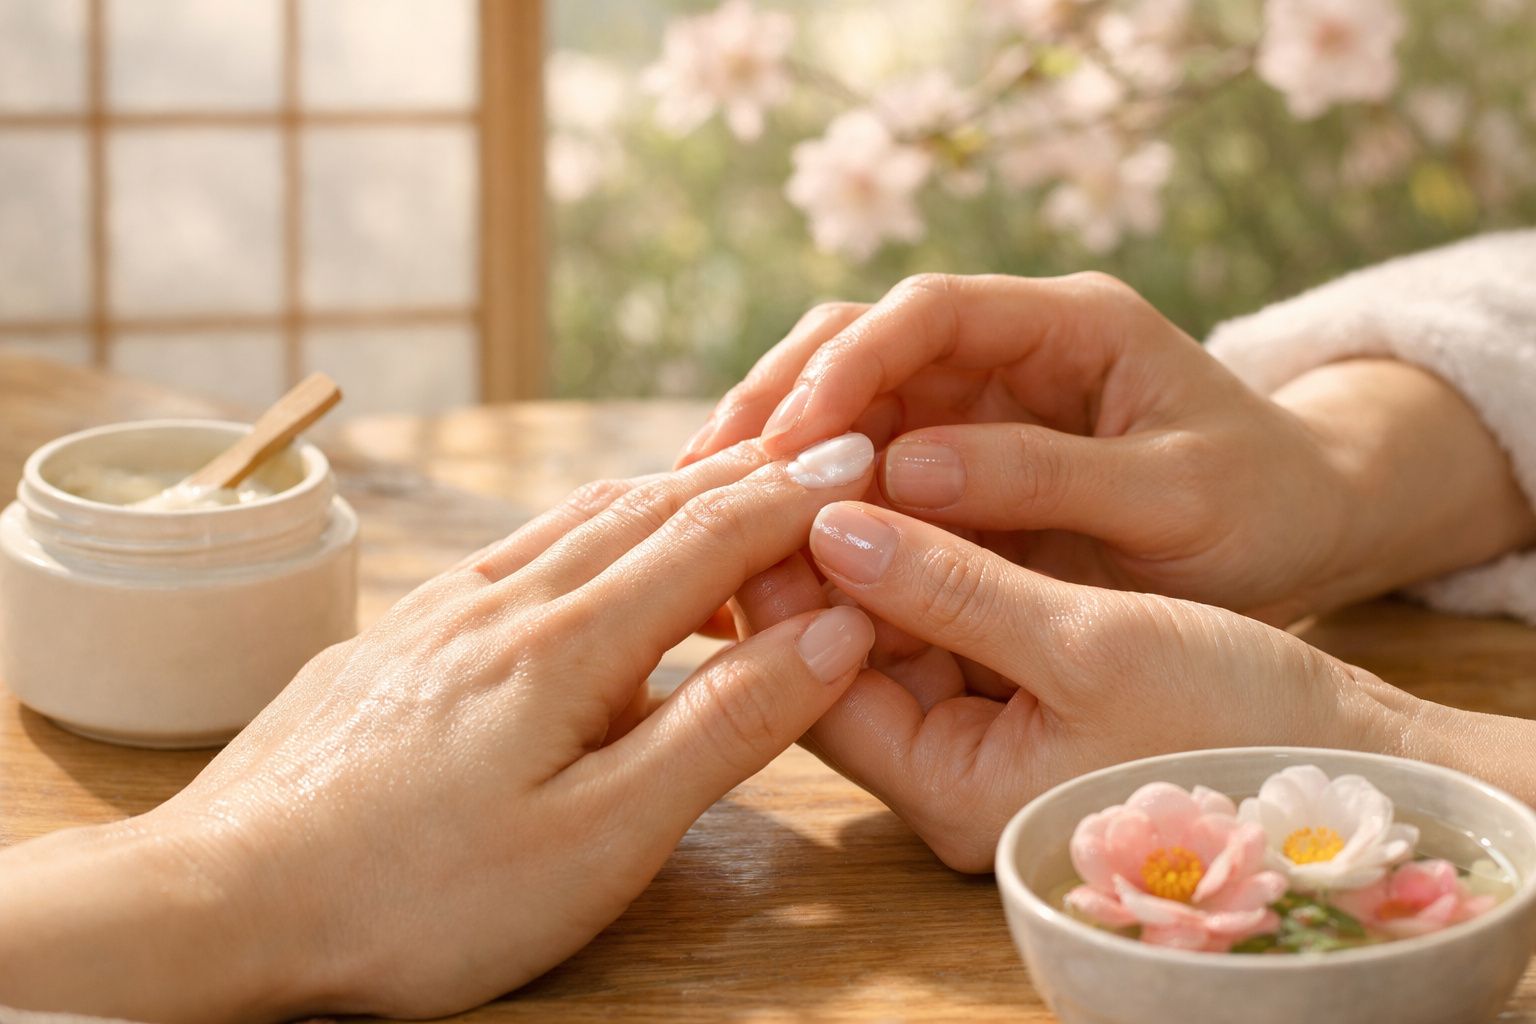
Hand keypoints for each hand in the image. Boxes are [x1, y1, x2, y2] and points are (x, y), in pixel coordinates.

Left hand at [0, 435, 879, 1021]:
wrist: (224, 899)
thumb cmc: (418, 895)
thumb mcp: (601, 838)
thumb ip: (720, 728)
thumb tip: (828, 629)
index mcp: (571, 643)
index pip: (713, 535)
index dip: (796, 495)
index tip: (862, 463)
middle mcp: (507, 599)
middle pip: (650, 506)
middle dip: (744, 478)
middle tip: (815, 458)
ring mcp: (444, 609)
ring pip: (581, 516)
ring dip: (669, 493)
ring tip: (725, 489)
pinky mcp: (402, 634)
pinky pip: (522, 547)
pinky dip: (592, 527)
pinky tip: (591, 553)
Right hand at [682, 274, 1534, 623]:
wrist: (1302, 532)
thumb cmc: (1261, 508)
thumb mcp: (1176, 498)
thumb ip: (1046, 477)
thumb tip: (902, 472)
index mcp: (1069, 324)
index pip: (930, 311)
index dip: (850, 365)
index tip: (791, 437)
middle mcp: (1007, 350)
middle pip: (859, 343)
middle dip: (778, 400)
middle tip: (707, 474)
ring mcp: (978, 402)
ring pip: (845, 402)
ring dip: (773, 450)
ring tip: (705, 509)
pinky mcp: (962, 460)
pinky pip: (866, 465)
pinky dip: (810, 498)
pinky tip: (760, 542)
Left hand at [733, 498, 1430, 872]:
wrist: (1342, 761)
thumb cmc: (1234, 719)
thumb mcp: (1089, 642)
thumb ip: (952, 584)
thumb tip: (832, 521)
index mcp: (952, 793)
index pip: (815, 685)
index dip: (782, 578)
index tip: (770, 476)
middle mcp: (946, 781)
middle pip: (833, 662)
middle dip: (812, 559)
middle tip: (791, 451)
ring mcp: (976, 747)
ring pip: (880, 638)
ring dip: (862, 550)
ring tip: (836, 451)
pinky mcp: (1007, 709)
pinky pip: (932, 632)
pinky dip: (918, 564)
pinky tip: (901, 488)